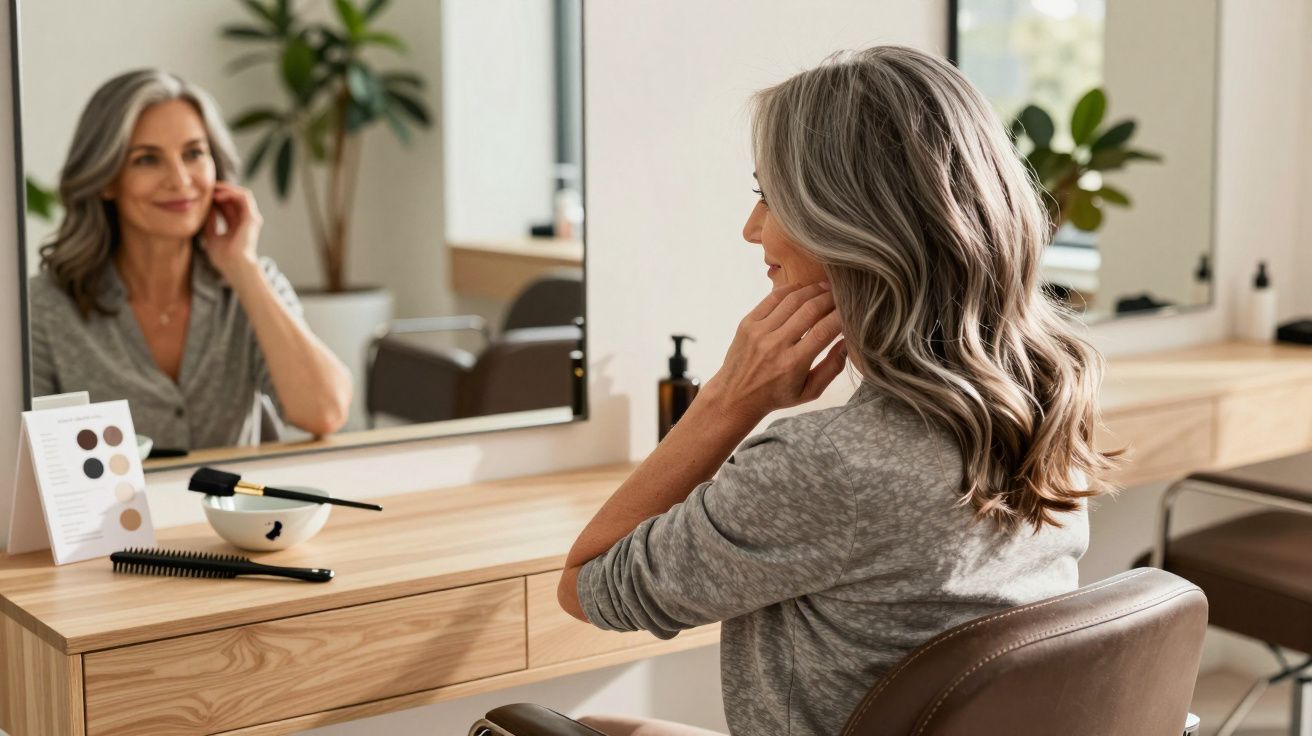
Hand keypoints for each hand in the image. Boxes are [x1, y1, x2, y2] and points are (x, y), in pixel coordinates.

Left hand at [202, 182, 262, 279]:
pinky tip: (218, 195)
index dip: (216, 197)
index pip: (228, 205)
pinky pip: (244, 197)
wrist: (233, 266)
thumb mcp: (210, 236)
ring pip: (242, 194)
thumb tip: (206, 209)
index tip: (202, 195)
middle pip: (235, 198)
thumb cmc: (223, 257)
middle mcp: (246, 221)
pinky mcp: (252, 218)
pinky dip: (232, 192)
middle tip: (206, 188)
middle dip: (221, 190)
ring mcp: (251, 218)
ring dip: (227, 188)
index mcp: (237, 226)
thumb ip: (210, 222)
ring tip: (212, 189)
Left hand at [701, 282, 846, 423]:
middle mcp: (776, 344)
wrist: (735, 396)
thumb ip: (832, 368)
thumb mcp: (809, 392)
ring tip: (824, 288)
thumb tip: (848, 342)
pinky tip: (801, 289)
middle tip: (841, 294)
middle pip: (810, 310)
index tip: (851, 310)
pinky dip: (789, 290)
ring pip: (791, 300)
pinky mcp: (747, 323)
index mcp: (793, 363)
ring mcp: (759, 331)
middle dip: (829, 298)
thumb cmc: (776, 395)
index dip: (841, 316)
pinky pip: (771, 299)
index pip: (824, 331)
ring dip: (812, 290)